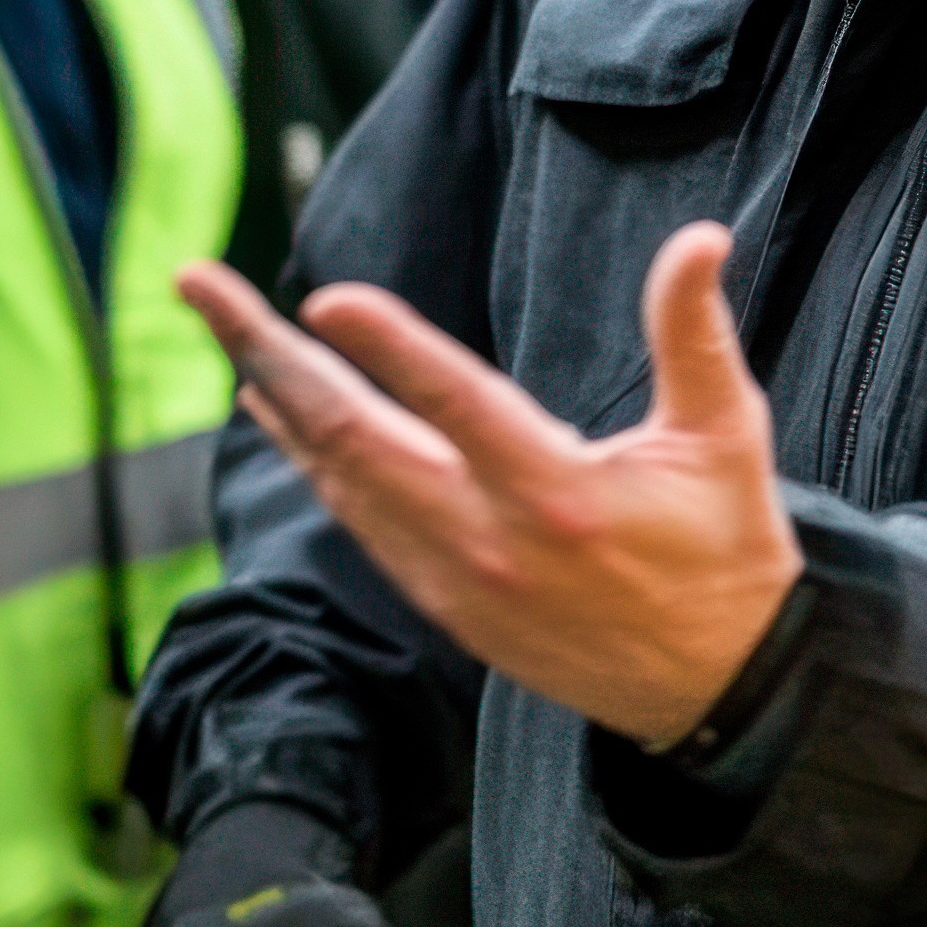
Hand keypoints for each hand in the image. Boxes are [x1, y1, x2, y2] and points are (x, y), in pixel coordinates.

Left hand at [178, 222, 802, 747]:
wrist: (717, 691)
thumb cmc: (725, 549)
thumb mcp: (726, 434)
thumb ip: (694, 332)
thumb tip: (700, 235)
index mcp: (559, 495)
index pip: (459, 406)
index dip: (391, 350)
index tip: (325, 298)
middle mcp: (490, 543)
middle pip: (356, 439)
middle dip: (270, 353)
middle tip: (200, 284)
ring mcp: (456, 581)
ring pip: (342, 481)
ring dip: (279, 402)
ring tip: (229, 331)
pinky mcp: (446, 606)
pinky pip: (359, 522)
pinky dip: (314, 463)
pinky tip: (284, 416)